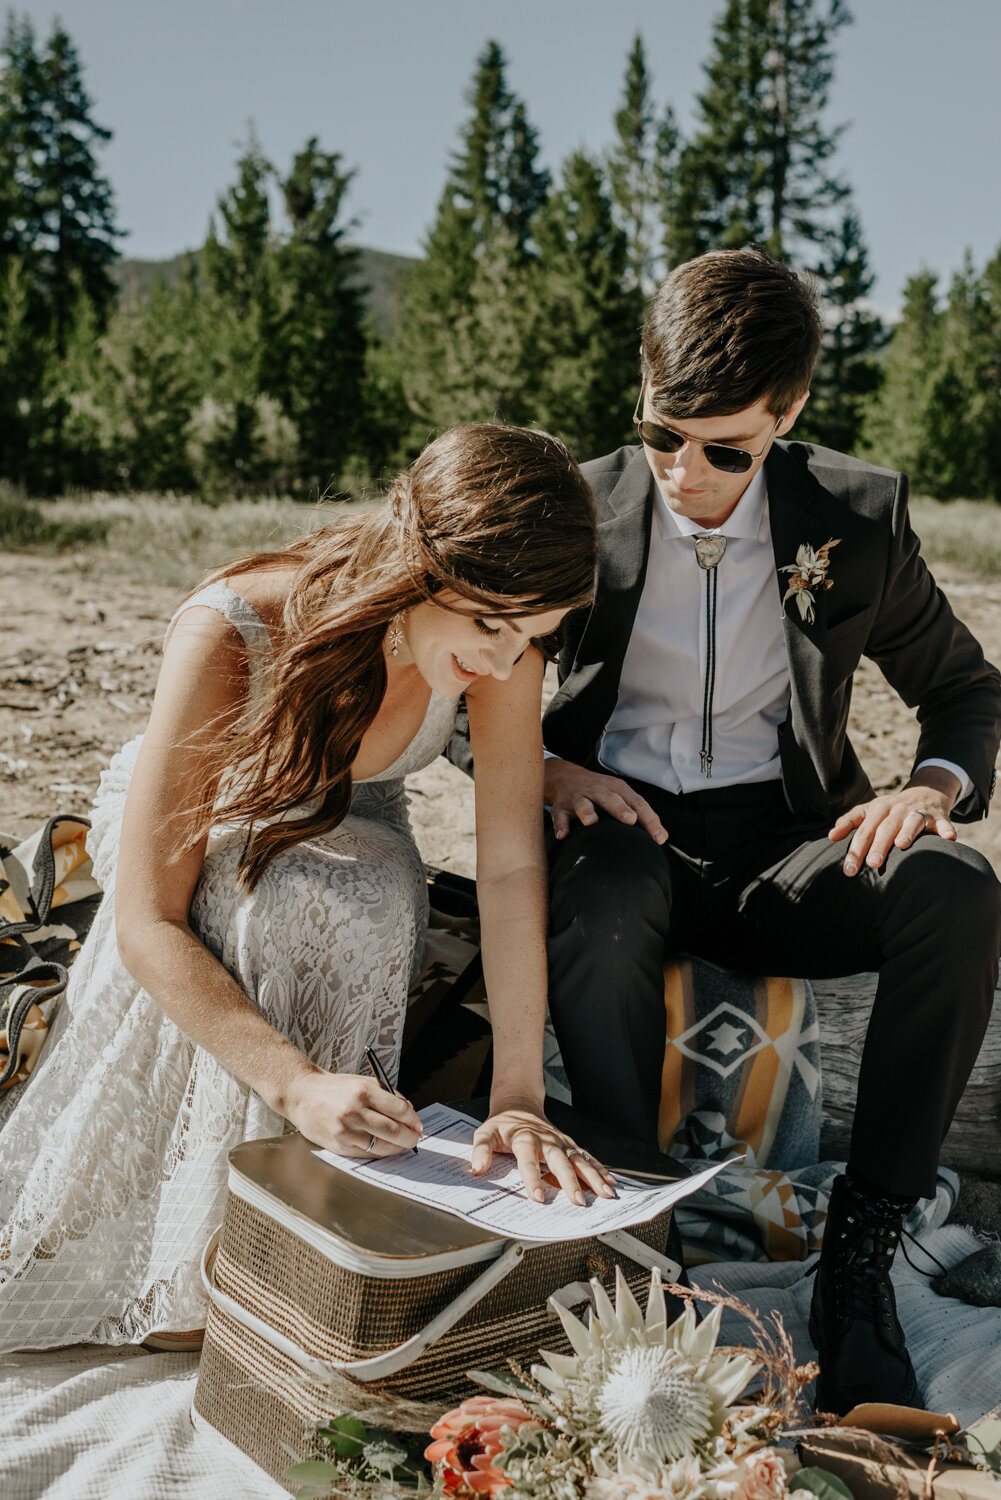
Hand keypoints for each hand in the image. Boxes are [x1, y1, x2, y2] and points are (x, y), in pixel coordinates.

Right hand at [287, 1069, 422, 1155]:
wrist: (302, 1096)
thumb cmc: (334, 1089)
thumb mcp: (362, 1083)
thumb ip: (386, 1096)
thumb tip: (409, 1113)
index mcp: (363, 1091)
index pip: (399, 1109)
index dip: (414, 1120)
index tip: (418, 1124)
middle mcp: (354, 1111)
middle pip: (393, 1130)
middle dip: (410, 1137)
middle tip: (415, 1138)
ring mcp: (346, 1130)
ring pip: (382, 1146)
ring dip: (397, 1148)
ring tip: (402, 1144)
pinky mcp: (339, 1145)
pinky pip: (367, 1154)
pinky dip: (380, 1153)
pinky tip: (385, 1148)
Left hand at [470, 1101, 616, 1205]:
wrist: (519, 1105)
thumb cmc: (502, 1124)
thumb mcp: (485, 1133)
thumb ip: (480, 1150)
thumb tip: (476, 1167)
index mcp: (524, 1137)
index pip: (528, 1159)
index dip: (532, 1178)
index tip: (537, 1197)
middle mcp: (547, 1139)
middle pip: (560, 1160)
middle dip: (571, 1181)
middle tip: (578, 1200)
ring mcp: (561, 1141)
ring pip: (580, 1158)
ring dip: (594, 1176)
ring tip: (606, 1193)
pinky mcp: (570, 1144)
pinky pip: (587, 1156)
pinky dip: (600, 1168)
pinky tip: (611, 1181)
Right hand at [545, 758, 666, 843]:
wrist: (565, 776)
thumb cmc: (599, 791)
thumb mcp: (620, 796)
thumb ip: (639, 814)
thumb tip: (662, 837)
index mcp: (618, 789)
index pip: (638, 804)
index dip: (650, 820)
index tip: (659, 838)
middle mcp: (599, 791)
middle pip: (611, 799)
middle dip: (620, 809)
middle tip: (630, 819)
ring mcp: (579, 798)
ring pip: (583, 804)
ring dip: (587, 812)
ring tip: (591, 822)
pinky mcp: (561, 806)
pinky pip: (560, 816)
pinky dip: (561, 825)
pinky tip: (563, 835)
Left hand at [828, 770, 959, 875]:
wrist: (925, 792)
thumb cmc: (891, 809)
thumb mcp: (870, 811)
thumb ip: (850, 822)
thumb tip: (830, 837)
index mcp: (878, 809)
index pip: (863, 830)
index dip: (855, 849)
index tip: (848, 869)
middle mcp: (897, 809)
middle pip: (885, 828)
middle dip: (878, 846)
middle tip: (871, 864)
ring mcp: (918, 812)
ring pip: (912, 821)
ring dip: (907, 832)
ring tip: (901, 845)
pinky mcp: (939, 817)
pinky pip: (943, 823)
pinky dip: (946, 829)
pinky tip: (949, 838)